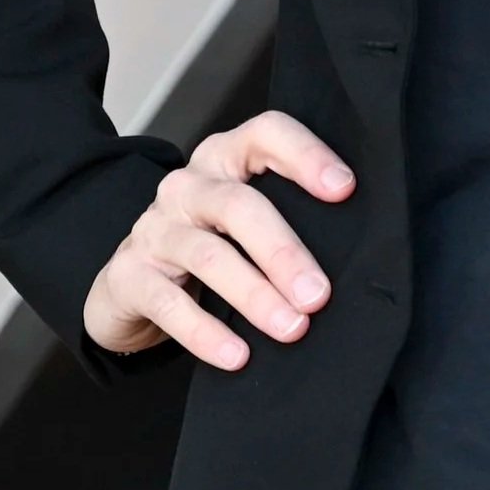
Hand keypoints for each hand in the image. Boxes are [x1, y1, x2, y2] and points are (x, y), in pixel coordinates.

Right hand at [82, 111, 352, 370]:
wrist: (129, 284)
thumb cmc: (209, 246)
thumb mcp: (244, 222)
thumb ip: (289, 220)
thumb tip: (360, 256)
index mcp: (225, 160)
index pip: (264, 134)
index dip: (304, 155)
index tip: (344, 189)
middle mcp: (188, 186)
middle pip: (238, 205)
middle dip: (283, 251)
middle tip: (318, 295)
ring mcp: (154, 229)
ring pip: (208, 256)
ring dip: (254, 295)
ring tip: (291, 328)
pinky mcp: (129, 276)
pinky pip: (169, 305)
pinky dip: (206, 333)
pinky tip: (238, 356)